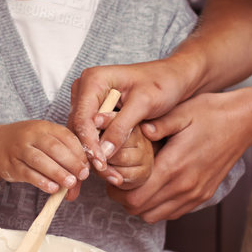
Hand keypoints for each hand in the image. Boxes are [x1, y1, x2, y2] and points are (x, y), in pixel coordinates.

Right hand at [0, 120, 89, 197]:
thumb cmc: (29, 144)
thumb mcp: (45, 141)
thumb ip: (64, 157)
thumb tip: (81, 179)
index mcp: (44, 126)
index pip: (65, 136)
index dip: (79, 152)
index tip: (87, 166)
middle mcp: (30, 135)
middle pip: (53, 147)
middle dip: (71, 162)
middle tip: (82, 176)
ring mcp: (18, 149)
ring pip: (39, 160)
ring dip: (57, 173)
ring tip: (70, 183)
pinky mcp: (10, 164)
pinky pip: (27, 173)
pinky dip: (42, 182)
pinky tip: (53, 189)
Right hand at [68, 57, 198, 185]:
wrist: (173, 77)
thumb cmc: (162, 84)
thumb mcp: (144, 104)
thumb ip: (122, 126)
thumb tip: (104, 152)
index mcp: (93, 79)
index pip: (83, 118)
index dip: (90, 144)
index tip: (102, 164)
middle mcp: (85, 88)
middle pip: (78, 126)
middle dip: (90, 151)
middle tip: (106, 174)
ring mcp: (88, 99)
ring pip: (82, 132)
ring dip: (94, 153)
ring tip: (110, 174)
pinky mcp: (95, 110)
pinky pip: (91, 132)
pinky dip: (99, 147)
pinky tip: (110, 165)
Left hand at [109, 89, 251, 222]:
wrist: (245, 121)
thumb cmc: (210, 112)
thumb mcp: (180, 112)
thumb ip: (156, 125)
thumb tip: (134, 130)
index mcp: (174, 166)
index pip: (134, 196)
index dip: (116, 190)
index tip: (111, 175)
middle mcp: (184, 186)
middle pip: (140, 210)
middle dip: (124, 198)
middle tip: (119, 178)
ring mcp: (195, 194)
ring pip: (155, 215)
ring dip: (141, 204)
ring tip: (137, 182)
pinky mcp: (203, 195)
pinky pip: (172, 212)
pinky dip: (158, 206)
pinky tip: (156, 185)